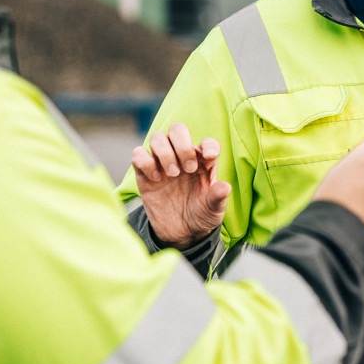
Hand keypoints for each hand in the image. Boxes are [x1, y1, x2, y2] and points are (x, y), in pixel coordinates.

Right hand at [130, 123, 230, 248]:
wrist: (181, 233)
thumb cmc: (201, 215)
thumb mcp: (214, 210)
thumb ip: (218, 197)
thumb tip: (225, 187)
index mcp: (203, 162)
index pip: (207, 142)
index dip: (209, 144)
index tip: (210, 157)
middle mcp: (182, 157)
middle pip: (177, 129)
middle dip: (183, 144)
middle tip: (188, 169)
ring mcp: (162, 163)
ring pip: (157, 138)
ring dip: (165, 152)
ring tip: (172, 174)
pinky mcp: (145, 173)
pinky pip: (138, 154)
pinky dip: (145, 161)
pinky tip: (156, 178)